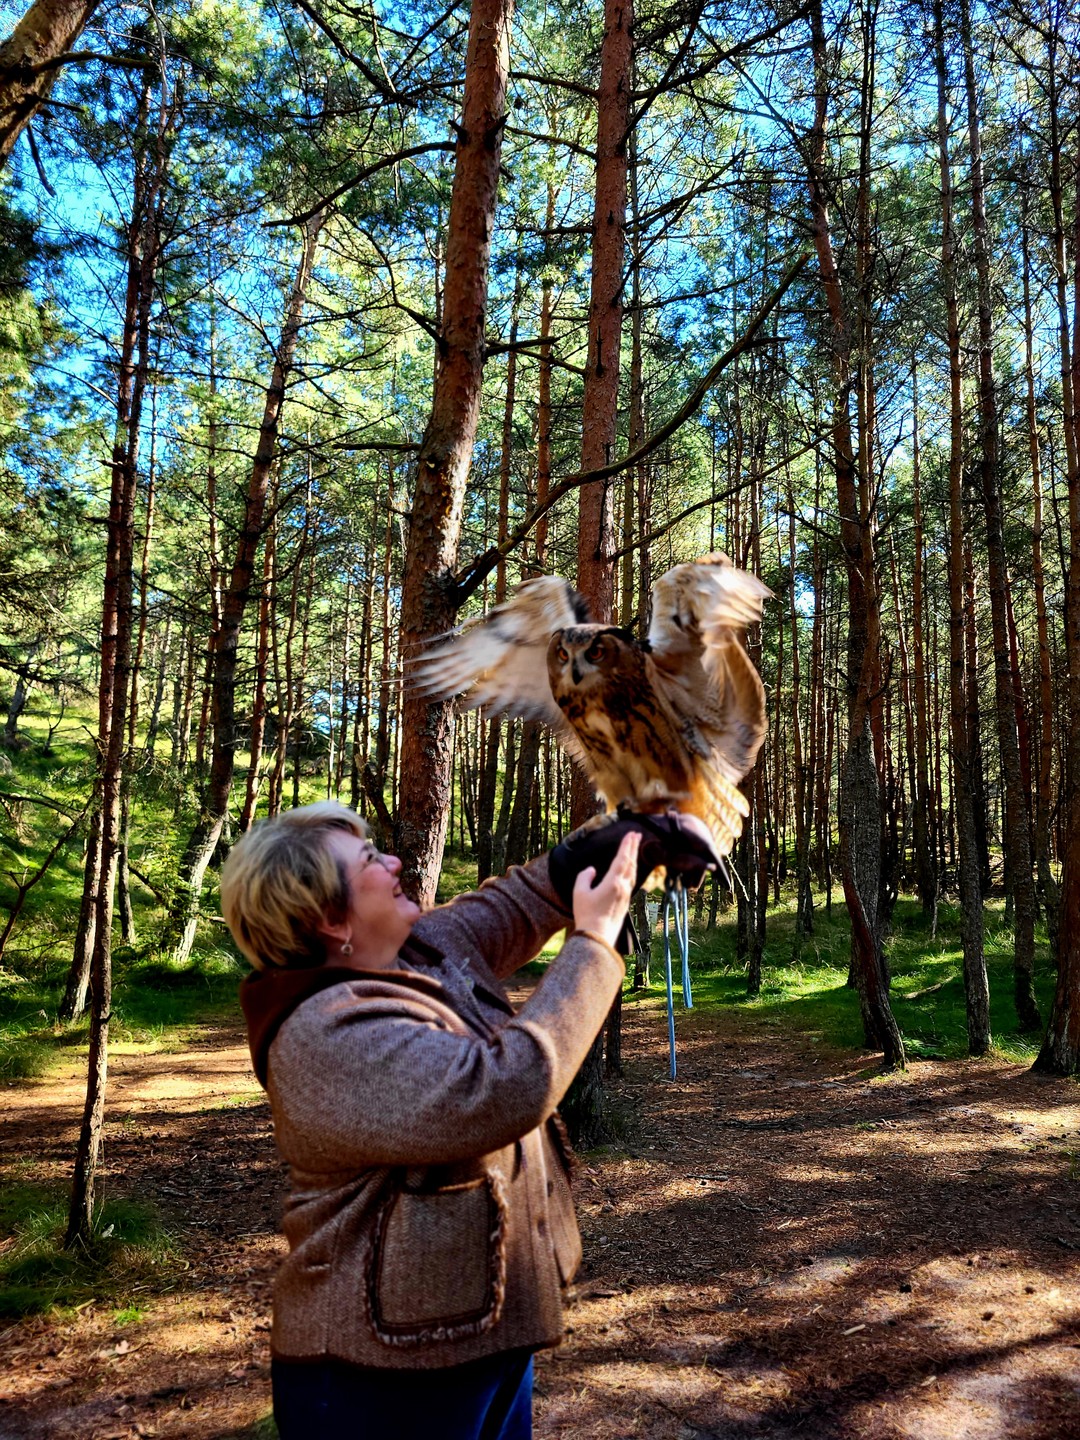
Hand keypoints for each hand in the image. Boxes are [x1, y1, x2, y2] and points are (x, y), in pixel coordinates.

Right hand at [571, 830, 640, 948]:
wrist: (597, 937)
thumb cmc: (586, 915)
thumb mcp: (579, 893)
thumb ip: (584, 877)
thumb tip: (592, 870)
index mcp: (613, 882)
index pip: (622, 859)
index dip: (626, 845)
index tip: (630, 834)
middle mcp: (623, 887)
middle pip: (630, 863)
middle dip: (633, 847)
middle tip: (637, 834)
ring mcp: (625, 896)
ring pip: (632, 873)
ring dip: (634, 858)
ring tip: (635, 848)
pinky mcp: (625, 903)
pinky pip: (631, 881)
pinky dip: (631, 870)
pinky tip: (629, 870)